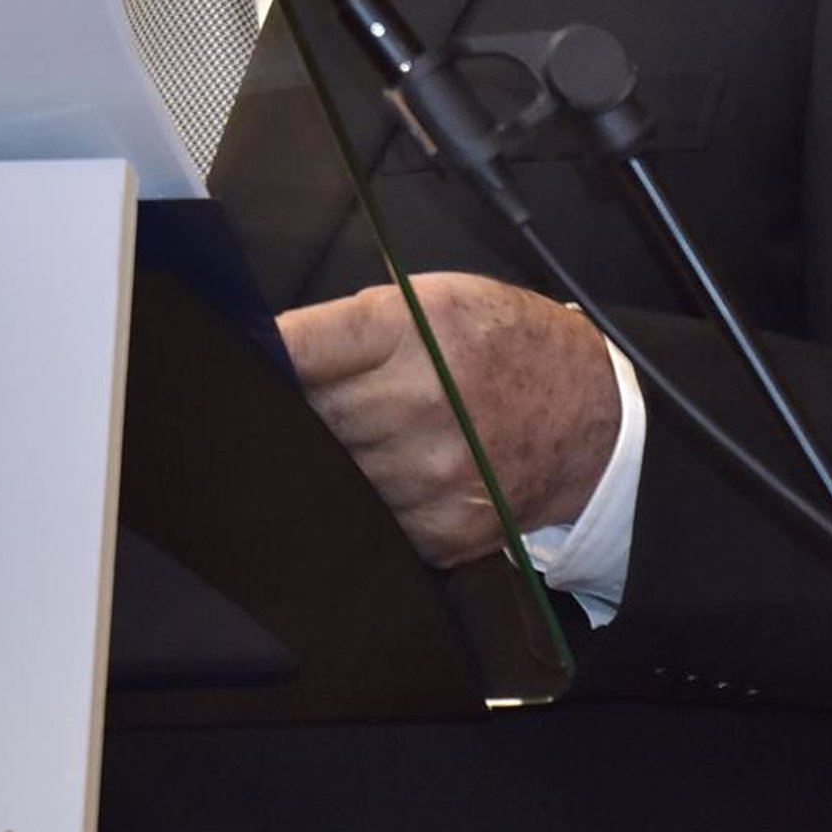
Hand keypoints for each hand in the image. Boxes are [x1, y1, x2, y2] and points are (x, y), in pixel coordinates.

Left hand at [276, 272, 620, 568]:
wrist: (594, 413)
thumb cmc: (506, 343)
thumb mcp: (438, 301)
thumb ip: (358, 326)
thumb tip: (276, 354)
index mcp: (415, 330)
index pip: (303, 347)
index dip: (261, 355)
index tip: (238, 359)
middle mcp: (423, 401)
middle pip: (310, 416)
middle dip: (293, 410)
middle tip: (287, 405)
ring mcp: (434, 474)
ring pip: (334, 473)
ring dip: (327, 459)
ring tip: (349, 439)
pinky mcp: (445, 530)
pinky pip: (372, 519)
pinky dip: (367, 501)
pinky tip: (388, 475)